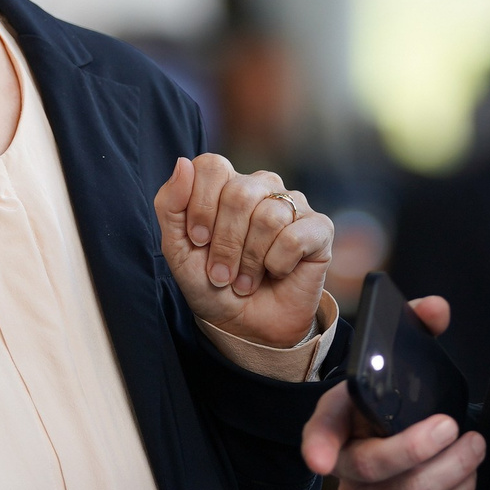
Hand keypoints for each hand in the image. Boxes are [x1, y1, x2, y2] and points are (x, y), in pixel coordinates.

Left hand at [155, 153, 331, 347]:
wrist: (245, 326)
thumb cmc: (211, 284)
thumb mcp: (178, 248)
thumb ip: (170, 205)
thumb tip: (183, 164)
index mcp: (227, 184)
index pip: (212, 166)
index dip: (201, 206)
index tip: (199, 241)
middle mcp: (262, 187)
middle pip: (239, 193)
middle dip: (225, 244)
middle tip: (221, 274)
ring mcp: (293, 204)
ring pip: (268, 217)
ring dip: (250, 261)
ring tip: (245, 280)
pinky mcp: (319, 228)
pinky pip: (295, 237)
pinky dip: (279, 264)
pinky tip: (277, 273)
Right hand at [301, 295, 485, 489]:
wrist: (394, 439)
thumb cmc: (394, 402)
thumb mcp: (401, 361)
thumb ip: (416, 326)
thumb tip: (435, 309)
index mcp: (335, 417)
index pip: (319, 430)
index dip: (317, 445)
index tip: (319, 459)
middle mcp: (340, 462)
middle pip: (371, 466)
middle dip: (418, 448)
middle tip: (451, 426)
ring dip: (448, 472)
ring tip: (472, 447)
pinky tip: (465, 477)